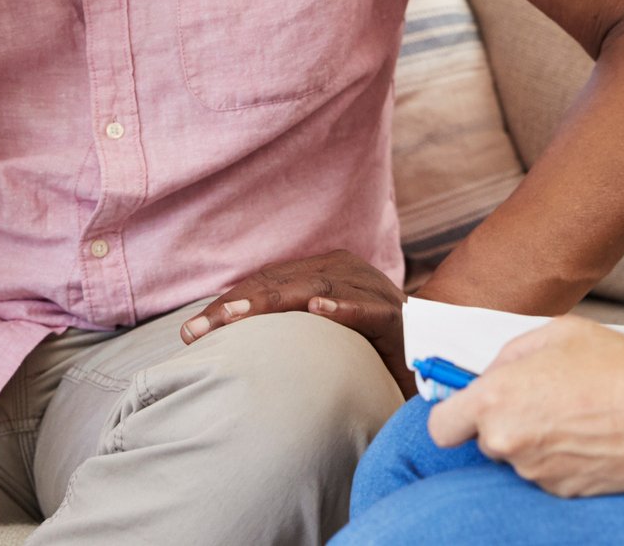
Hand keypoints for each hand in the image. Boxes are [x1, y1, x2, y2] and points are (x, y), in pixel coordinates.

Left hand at [179, 249, 415, 397]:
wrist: (433, 352)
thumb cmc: (367, 347)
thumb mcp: (319, 336)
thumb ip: (285, 331)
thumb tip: (226, 343)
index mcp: (324, 271)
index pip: (265, 283)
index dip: (227, 304)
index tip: (190, 332)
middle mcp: (346, 271)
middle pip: (281, 283)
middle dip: (235, 306)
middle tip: (196, 330)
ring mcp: (372, 291)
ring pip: (316, 289)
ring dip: (274, 303)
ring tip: (235, 318)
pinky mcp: (397, 317)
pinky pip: (368, 310)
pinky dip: (344, 308)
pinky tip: (318, 309)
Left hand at [429, 316, 623, 497]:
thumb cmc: (614, 364)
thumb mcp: (555, 333)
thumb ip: (511, 355)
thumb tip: (496, 373)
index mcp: (495, 400)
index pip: (442, 426)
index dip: (454, 415)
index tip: (471, 405)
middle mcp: (507, 442)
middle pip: (487, 440)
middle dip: (507, 421)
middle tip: (544, 398)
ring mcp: (536, 473)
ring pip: (521, 457)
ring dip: (538, 440)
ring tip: (578, 413)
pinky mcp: (564, 492)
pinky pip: (550, 473)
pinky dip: (564, 458)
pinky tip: (591, 435)